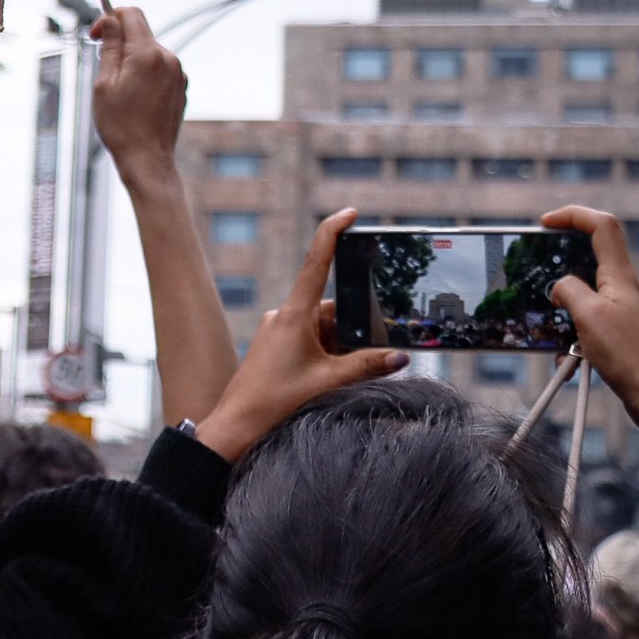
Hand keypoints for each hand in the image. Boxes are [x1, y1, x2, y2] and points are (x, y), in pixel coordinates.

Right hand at [86, 7, 186, 187]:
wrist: (148, 159)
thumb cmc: (121, 126)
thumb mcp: (104, 84)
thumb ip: (110, 47)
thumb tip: (110, 21)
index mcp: (147, 54)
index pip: (131, 14)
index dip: (110, 17)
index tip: (97, 36)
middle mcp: (168, 58)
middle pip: (141, 32)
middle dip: (120, 41)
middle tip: (103, 66)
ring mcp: (178, 73)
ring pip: (149, 51)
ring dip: (132, 59)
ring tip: (119, 89)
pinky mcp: (181, 86)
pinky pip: (160, 68)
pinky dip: (145, 73)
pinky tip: (135, 98)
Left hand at [196, 209, 409, 462]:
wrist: (236, 425)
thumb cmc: (275, 402)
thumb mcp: (328, 382)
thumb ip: (367, 366)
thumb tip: (402, 356)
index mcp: (294, 314)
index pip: (316, 262)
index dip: (332, 232)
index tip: (349, 213)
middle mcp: (284, 316)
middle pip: (331, 308)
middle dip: (355, 327)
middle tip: (374, 352)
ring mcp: (278, 331)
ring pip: (323, 328)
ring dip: (342, 345)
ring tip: (342, 377)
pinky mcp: (275, 346)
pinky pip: (310, 340)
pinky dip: (328, 353)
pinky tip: (332, 378)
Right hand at [541, 205, 638, 434]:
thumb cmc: (629, 356)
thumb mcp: (588, 316)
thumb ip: (568, 291)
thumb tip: (560, 287)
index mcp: (621, 277)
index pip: (602, 227)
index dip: (573, 215)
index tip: (544, 223)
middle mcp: (627, 289)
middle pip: (590, 262)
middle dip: (560, 280)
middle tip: (541, 296)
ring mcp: (628, 312)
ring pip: (586, 302)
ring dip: (566, 321)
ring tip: (561, 349)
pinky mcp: (626, 335)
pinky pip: (593, 328)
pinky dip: (577, 342)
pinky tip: (572, 364)